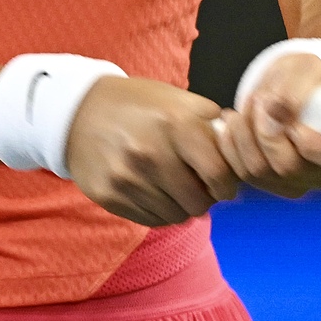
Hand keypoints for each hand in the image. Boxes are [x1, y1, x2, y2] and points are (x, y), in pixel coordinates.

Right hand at [63, 76, 239, 225]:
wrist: (78, 111)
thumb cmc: (138, 105)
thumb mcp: (178, 100)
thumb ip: (212, 125)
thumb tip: (241, 154)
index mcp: (176, 125)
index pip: (219, 176)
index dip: (227, 186)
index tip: (224, 185)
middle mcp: (151, 154)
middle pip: (199, 203)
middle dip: (205, 199)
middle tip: (199, 189)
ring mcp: (128, 178)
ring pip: (176, 216)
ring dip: (182, 207)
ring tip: (175, 188)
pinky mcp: (110, 196)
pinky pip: (151, 220)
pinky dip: (159, 212)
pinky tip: (154, 192)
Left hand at [213, 49, 320, 198]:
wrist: (294, 85)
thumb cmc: (310, 76)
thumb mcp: (308, 68)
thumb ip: (295, 89)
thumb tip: (276, 113)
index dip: (316, 145)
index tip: (296, 124)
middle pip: (290, 168)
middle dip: (265, 131)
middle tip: (258, 100)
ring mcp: (300, 180)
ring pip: (261, 171)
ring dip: (243, 136)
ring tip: (240, 110)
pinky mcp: (272, 182)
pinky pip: (244, 174)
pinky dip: (231, 147)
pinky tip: (230, 125)